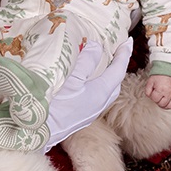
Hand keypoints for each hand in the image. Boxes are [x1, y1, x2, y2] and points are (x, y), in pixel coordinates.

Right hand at [42, 37, 132, 151]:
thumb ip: (86, 62)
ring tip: (106, 64)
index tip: (128, 41)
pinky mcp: (83, 115)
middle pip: (116, 81)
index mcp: (101, 91)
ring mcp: (92, 110)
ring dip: (109, 75)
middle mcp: (101, 102)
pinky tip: (90, 81)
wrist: (43, 130)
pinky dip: (100, 84)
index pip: (118, 70)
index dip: (123, 54)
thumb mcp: (72, 78)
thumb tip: (97, 46)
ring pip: (108, 90)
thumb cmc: (57, 104)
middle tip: (118, 51)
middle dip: (119, 65)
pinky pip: (99, 95)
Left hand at [145, 74, 170, 109]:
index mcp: (161, 90)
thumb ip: (147, 90)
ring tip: (162, 101)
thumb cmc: (160, 75)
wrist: (169, 69)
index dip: (153, 97)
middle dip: (158, 101)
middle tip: (158, 97)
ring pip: (170, 106)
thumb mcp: (150, 81)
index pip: (155, 100)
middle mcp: (168, 93)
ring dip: (165, 105)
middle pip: (162, 104)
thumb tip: (149, 96)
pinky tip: (169, 102)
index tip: (153, 93)